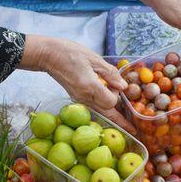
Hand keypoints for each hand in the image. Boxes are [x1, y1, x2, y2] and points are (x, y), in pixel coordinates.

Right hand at [20, 35, 135, 133]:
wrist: (47, 55)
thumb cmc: (69, 52)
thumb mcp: (93, 58)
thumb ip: (110, 73)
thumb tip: (123, 86)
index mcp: (90, 87)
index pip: (110, 102)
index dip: (117, 95)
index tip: (116, 84)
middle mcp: (84, 97)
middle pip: (106, 114)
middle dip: (120, 119)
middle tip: (133, 128)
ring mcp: (78, 99)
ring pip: (99, 113)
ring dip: (111, 116)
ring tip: (123, 121)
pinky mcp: (75, 97)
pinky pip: (92, 107)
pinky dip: (102, 108)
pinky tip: (107, 105)